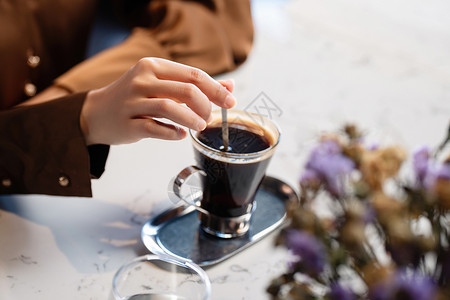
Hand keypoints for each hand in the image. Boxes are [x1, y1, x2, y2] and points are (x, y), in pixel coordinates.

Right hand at [80, 58, 235, 144]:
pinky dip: (172, 133)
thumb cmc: (135, 98)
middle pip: (186, 90)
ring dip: (192, 120)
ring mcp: (132, 102)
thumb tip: (228, 87)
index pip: (193, 75)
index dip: (216, 89)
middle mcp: (142, 80)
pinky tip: (180, 135)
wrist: (97, 113)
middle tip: (211, 117)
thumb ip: (193, 85)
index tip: (230, 101)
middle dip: (206, 105)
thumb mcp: (162, 84)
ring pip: (170, 108)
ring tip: (200, 126)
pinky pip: (155, 129)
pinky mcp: (127, 124)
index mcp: (153, 66)